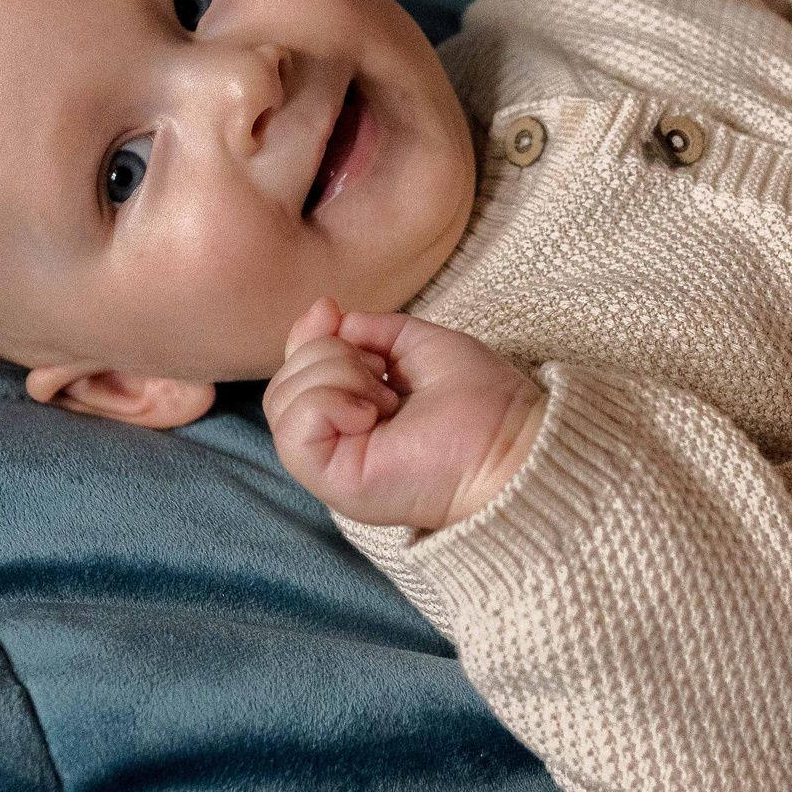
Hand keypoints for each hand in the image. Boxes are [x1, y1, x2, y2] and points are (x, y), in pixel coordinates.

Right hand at [262, 297, 545, 531]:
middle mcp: (335, 438)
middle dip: (329, 354)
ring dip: (335, 376)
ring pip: (282, 400)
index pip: (295, 371)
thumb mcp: (416, 344)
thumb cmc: (480, 401)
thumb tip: (324, 314)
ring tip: (385, 399)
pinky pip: (292, 429)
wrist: (510, 444)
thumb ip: (367, 330)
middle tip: (384, 375)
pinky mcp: (331, 481)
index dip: (304, 335)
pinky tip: (371, 414)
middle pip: (283, 381)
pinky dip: (328, 403)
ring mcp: (330, 462)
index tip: (331, 310)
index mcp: (351, 411)